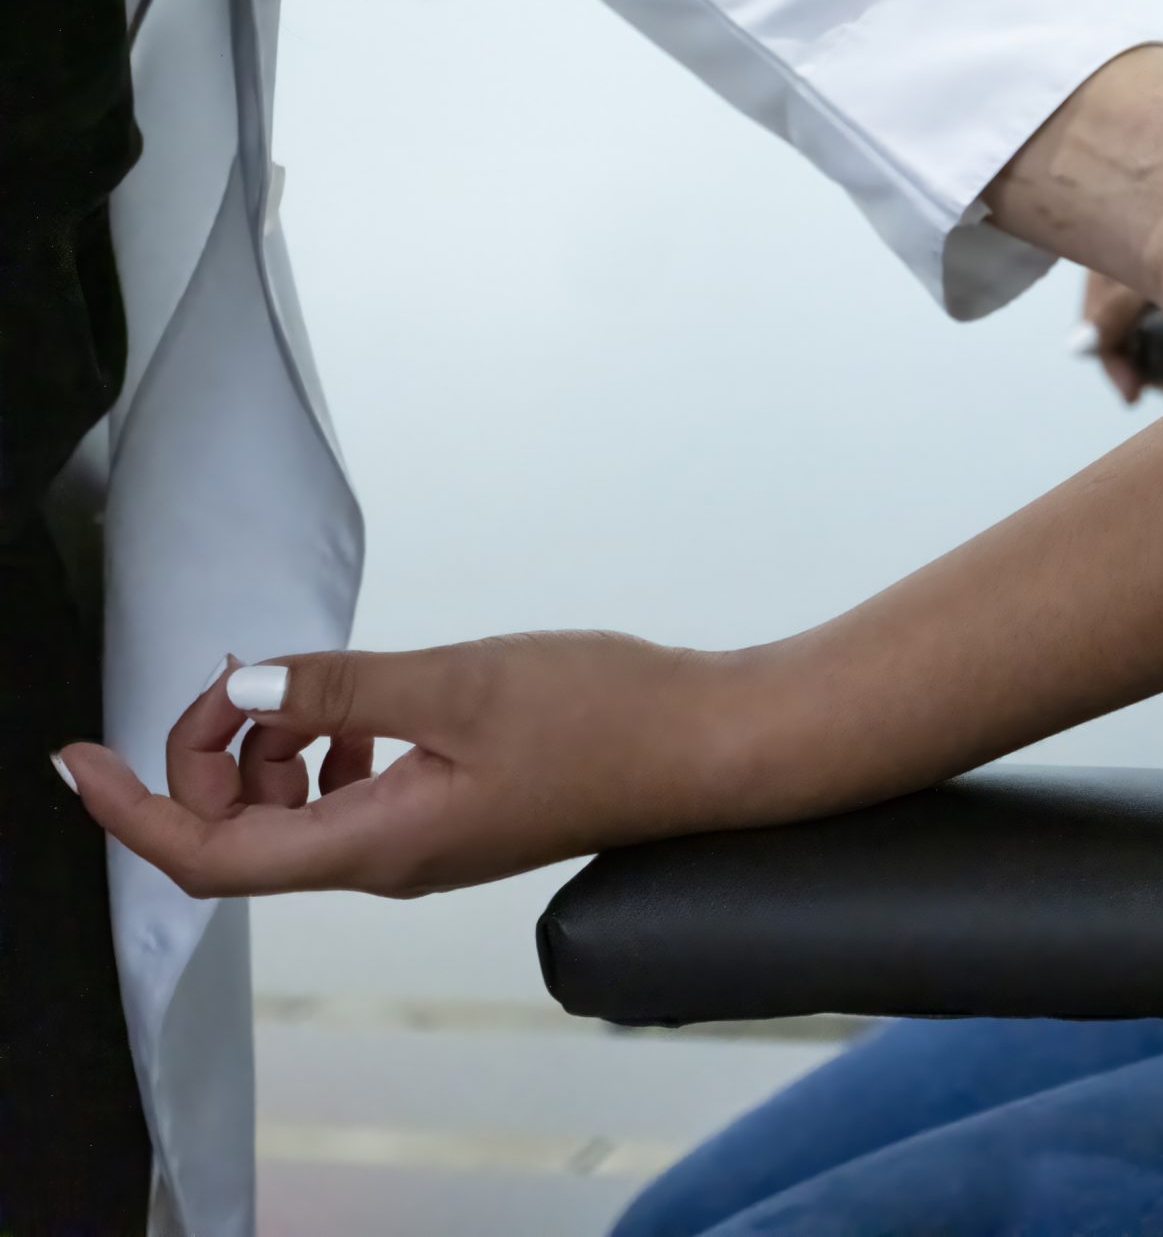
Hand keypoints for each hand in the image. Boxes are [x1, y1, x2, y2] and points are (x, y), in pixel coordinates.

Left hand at [56, 638, 735, 897]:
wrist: (710, 748)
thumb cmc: (607, 720)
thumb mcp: (460, 683)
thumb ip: (344, 687)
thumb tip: (246, 690)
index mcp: (378, 843)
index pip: (209, 857)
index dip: (132, 810)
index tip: (80, 759)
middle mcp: (390, 861)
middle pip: (240, 838)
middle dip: (210, 759)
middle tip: (246, 675)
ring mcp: (425, 843)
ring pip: (294, 816)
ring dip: (272, 749)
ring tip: (315, 682)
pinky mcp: (458, 816)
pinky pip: (350, 798)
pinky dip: (328, 747)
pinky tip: (370, 703)